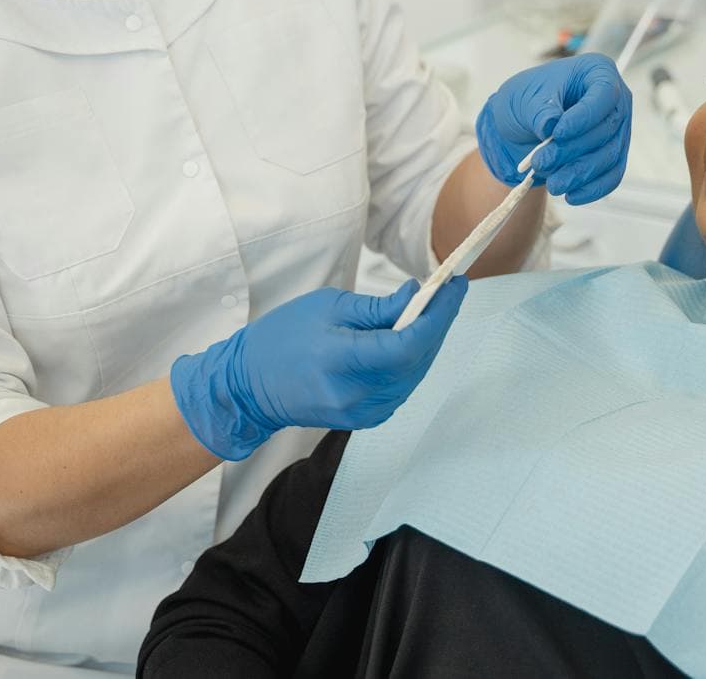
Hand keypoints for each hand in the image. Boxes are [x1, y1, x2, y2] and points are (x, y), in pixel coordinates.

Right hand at [169, 278, 467, 460]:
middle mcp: (356, 394)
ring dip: (429, 343)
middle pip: (418, 360)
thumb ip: (377, 309)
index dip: (439, 315)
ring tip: (436, 310)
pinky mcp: (363, 419)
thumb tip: (417, 297)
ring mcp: (361, 413)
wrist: (249, 386)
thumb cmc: (281, 338)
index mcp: (343, 361)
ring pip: (414, 376)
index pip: (408, 343)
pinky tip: (415, 338)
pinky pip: (402, 388)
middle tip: (451, 292)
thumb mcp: (328, 307)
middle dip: (440, 324)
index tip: (455, 286)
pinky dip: (413, 362)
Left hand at [476, 53, 631, 204]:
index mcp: (597, 72)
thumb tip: (551, 126)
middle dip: (572, 150)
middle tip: (540, 162)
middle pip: (606, 129)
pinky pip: (612, 175)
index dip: (584, 116)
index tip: (557, 134)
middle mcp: (615, 100)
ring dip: (580, 173)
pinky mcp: (614, 155)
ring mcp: (618, 129)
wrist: (523, 125)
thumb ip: (539, 110)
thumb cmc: (527, 100)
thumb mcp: (524, 98)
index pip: (603, 93)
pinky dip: (592, 189)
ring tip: (552, 183)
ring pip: (609, 156)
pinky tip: (571, 196)